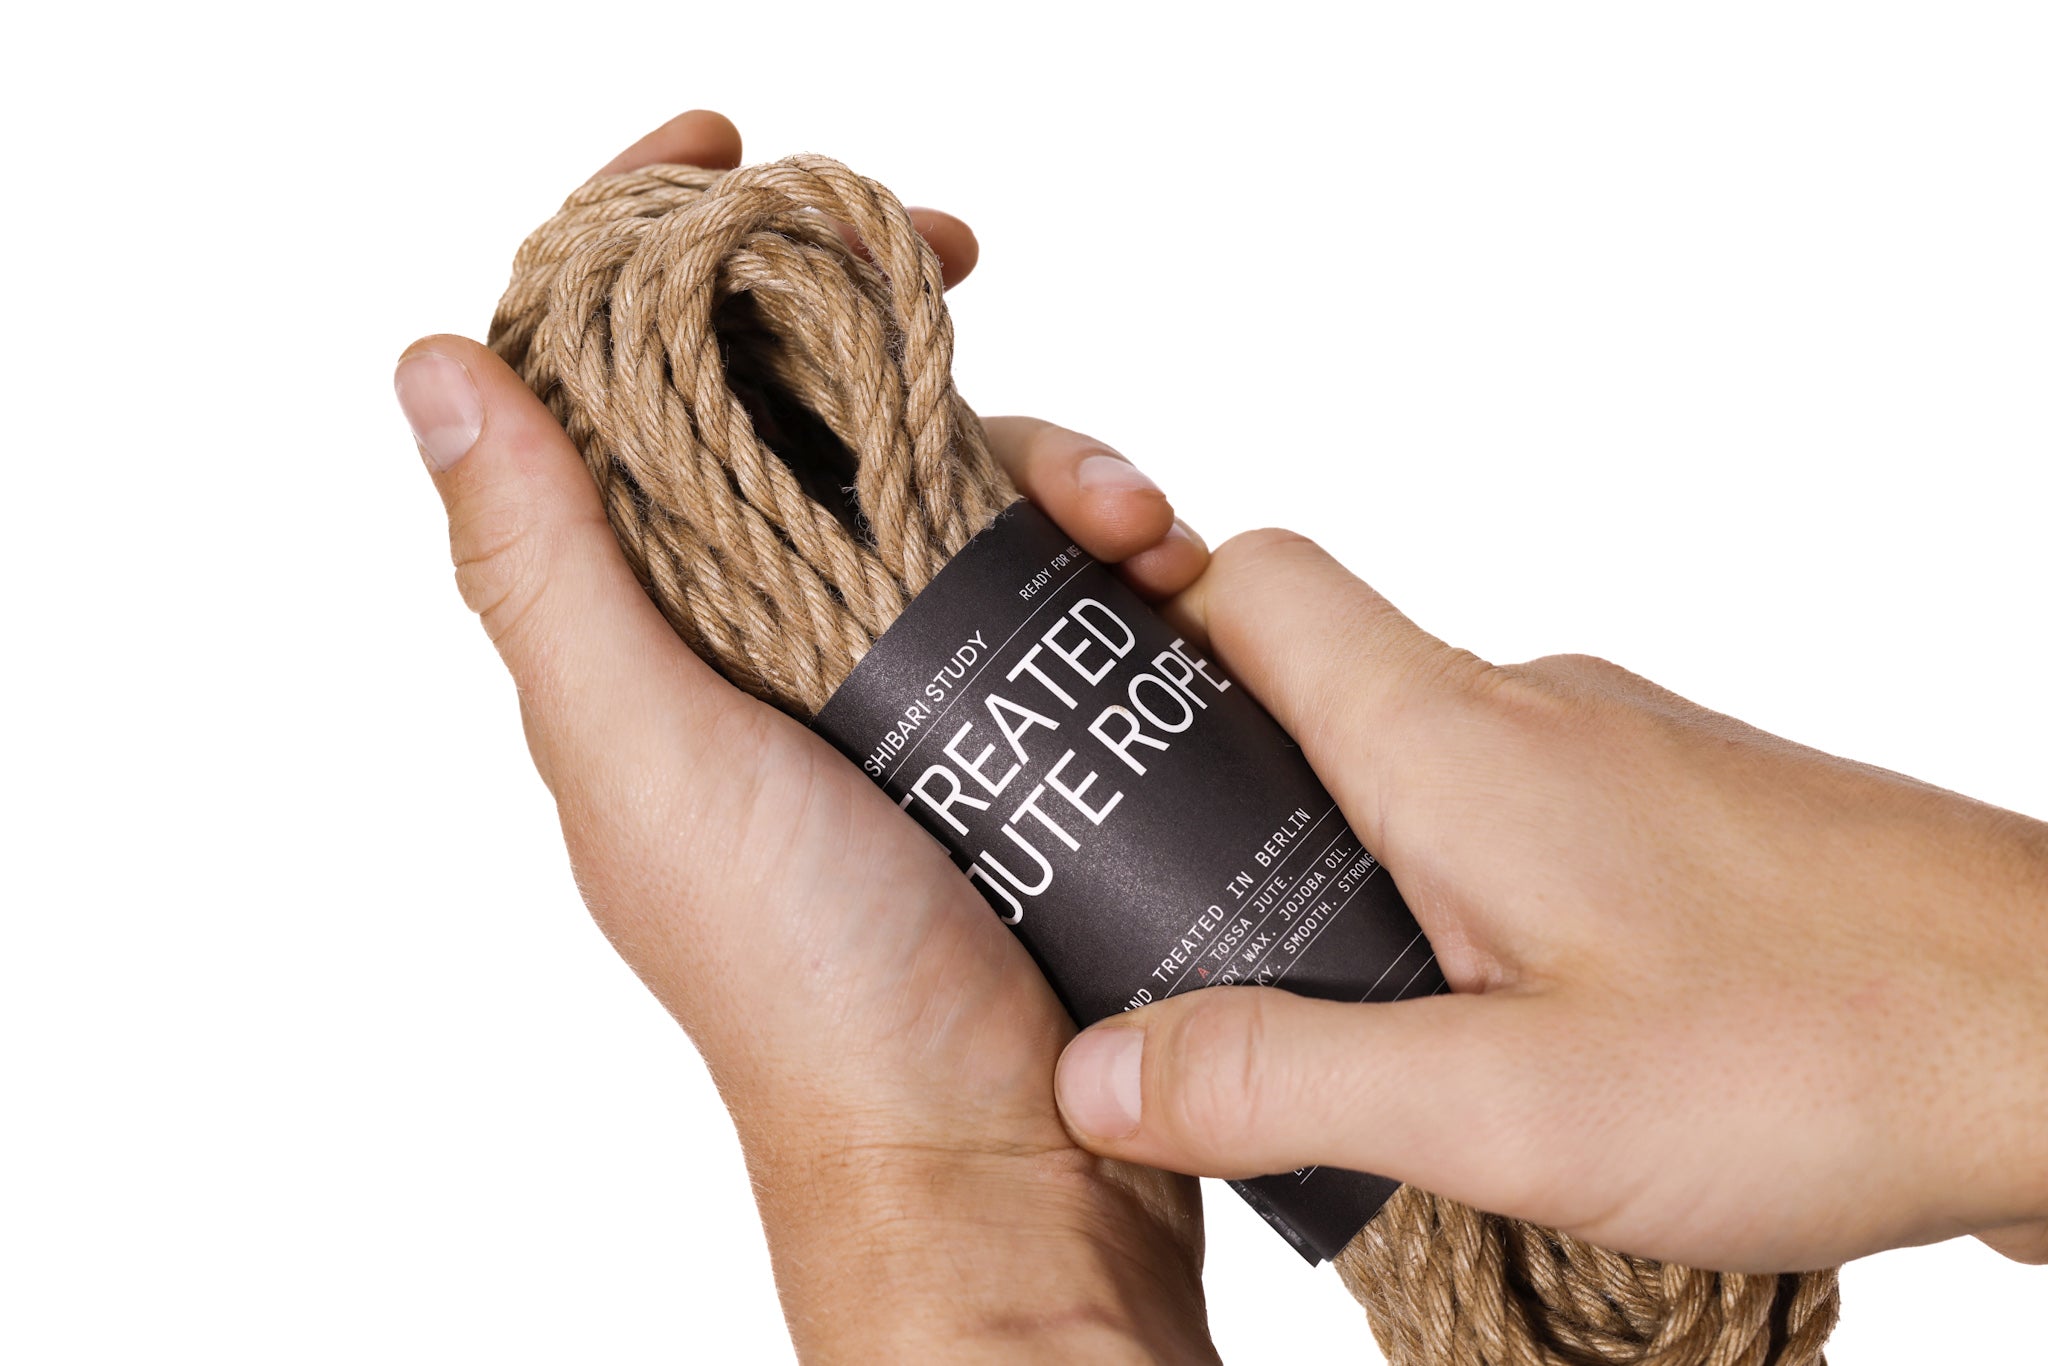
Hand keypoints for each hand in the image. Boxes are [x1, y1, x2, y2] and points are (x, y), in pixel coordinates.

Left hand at [396, 110, 1217, 1361]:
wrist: (999, 1146)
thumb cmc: (809, 983)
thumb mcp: (647, 762)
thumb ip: (542, 569)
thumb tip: (438, 363)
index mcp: (641, 628)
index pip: (608, 390)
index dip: (645, 249)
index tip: (723, 151)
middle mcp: (755, 630)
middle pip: (787, 397)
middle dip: (868, 309)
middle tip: (953, 258)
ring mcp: (891, 664)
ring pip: (933, 465)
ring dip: (1027, 433)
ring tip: (1119, 509)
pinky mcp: (1012, 702)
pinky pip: (1043, 560)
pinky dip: (1097, 526)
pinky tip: (1152, 557)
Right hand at [1052, 529, 2047, 1272]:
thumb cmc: (1825, 1050)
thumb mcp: (1507, 1107)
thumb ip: (1285, 1079)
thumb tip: (1096, 1071)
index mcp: (1452, 736)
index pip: (1251, 579)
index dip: (1144, 623)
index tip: (1082, 732)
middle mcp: (1527, 709)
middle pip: (1314, 673)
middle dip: (1218, 780)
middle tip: (1172, 926)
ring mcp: (1612, 754)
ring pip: (1414, 756)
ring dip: (1344, 856)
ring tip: (1333, 1017)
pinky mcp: (1677, 816)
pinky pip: (1510, 813)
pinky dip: (1452, 889)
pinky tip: (1485, 1024)